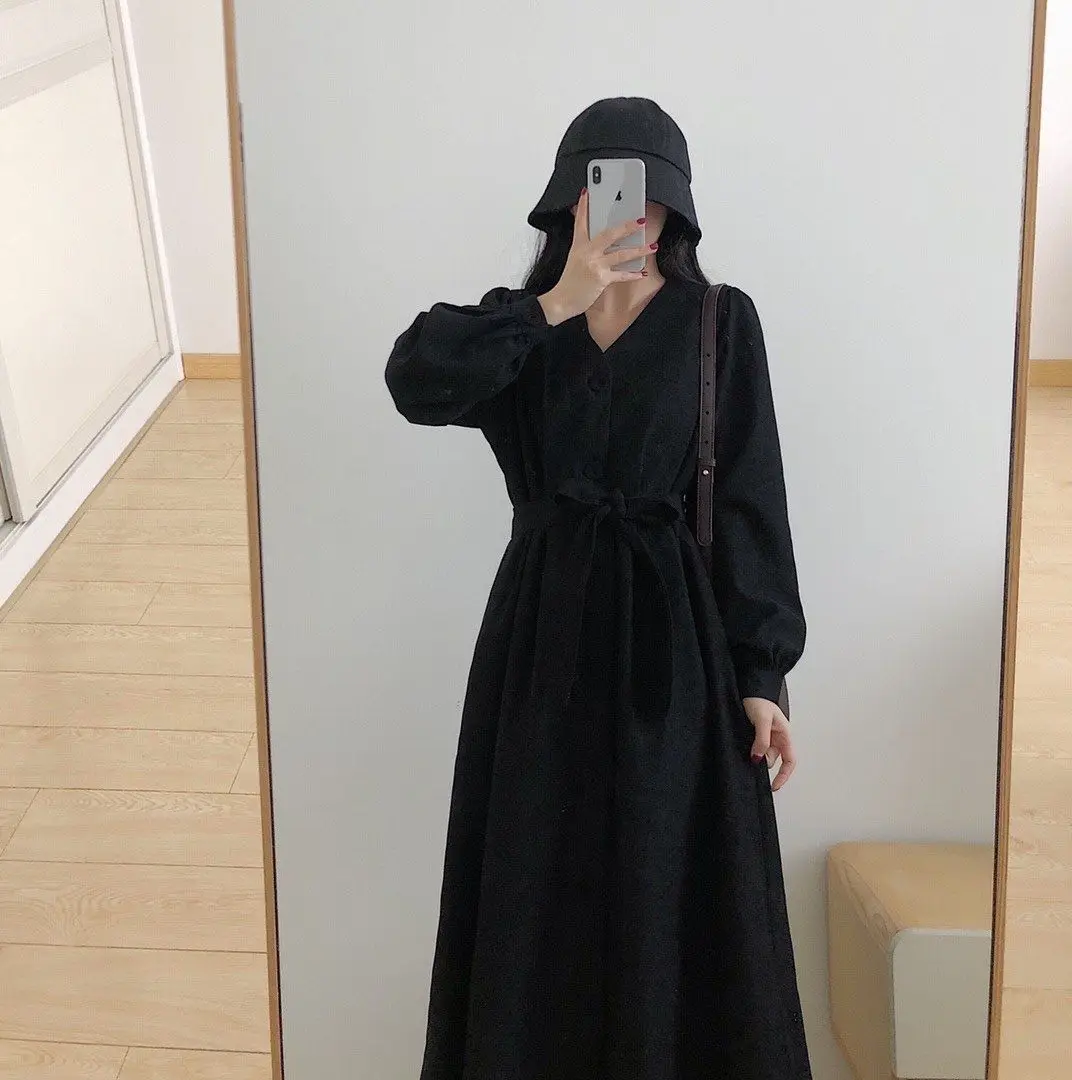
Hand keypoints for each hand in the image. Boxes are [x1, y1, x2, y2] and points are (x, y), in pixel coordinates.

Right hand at [537, 187, 652, 324]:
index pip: (580, 221)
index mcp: (579, 245)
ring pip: (621, 254)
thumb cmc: (569, 282)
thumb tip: (596, 240)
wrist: (561, 300)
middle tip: (641, 220)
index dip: (583, 206)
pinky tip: (642, 273)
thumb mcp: (574, 259)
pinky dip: (633, 274)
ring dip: (639, 250)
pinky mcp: (601, 278)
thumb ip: (585, 247)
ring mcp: (595, 265)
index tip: (587, 192)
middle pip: (609, 234)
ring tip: (652, 246)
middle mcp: (587, 252)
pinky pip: (621, 275)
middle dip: (627, 226)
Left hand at [742, 697, 796, 790]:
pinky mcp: (756, 735)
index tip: (774, 786)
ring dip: (754, 755)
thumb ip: (762, 740)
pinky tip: (742, 747)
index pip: (789, 761)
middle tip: (750, 759)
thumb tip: (758, 759)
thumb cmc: (760, 700)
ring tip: (745, 745)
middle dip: (762, 762)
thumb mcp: (762, 720)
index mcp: (785, 736)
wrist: (749, 689)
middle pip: (773, 760)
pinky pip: (755, 748)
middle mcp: (778, 739)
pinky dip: (750, 750)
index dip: (784, 776)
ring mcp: (767, 737)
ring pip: (762, 754)